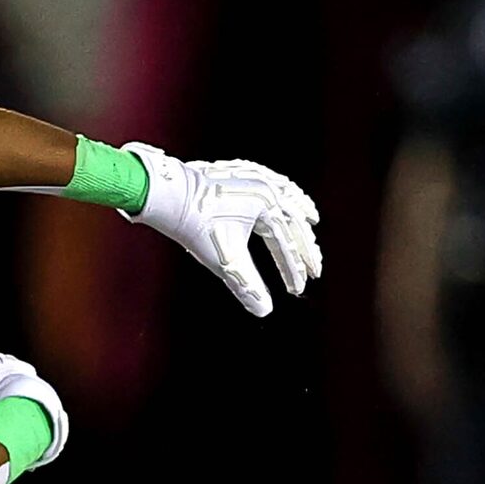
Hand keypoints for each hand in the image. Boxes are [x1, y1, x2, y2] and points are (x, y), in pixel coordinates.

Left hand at [122, 143, 321, 316]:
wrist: (169, 194)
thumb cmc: (197, 225)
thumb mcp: (225, 261)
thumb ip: (248, 285)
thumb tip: (265, 312)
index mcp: (267, 206)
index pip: (286, 244)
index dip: (294, 270)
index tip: (299, 289)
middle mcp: (266, 187)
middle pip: (292, 220)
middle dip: (304, 247)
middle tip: (315, 268)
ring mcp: (252, 176)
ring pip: (285, 193)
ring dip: (300, 209)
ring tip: (312, 219)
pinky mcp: (238, 171)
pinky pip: (269, 179)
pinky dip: (280, 189)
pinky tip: (281, 192)